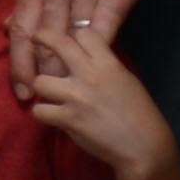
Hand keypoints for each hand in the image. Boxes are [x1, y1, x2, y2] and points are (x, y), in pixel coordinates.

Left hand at [13, 0, 179, 91]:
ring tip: (59, 96)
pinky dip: (94, 56)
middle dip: (31, 71)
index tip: (17, 80)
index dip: (16, 55)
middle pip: (37, 38)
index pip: (21, 22)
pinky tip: (94, 76)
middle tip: (29, 99)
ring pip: (66, 40)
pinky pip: (102, 31)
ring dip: (61, 71)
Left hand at [16, 21, 179, 179]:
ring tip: (50, 95)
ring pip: (39, 80)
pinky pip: (39, 110)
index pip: (83, 33)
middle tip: (35, 39)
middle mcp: (90, 75)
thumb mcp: (126, 80)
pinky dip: (44, 114)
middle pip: (57, 43)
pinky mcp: (67, 119)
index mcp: (109, 64)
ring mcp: (76, 96)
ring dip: (42, 88)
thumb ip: (104, 66)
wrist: (144, 146)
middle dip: (42, 37)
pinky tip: (52, 116)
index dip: (73, 36)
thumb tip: (83, 56)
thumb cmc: (139, 114)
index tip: (67, 41)